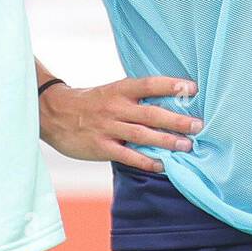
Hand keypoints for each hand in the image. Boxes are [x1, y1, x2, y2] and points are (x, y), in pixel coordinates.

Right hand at [39, 76, 201, 171]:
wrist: (53, 113)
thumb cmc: (89, 103)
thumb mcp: (110, 92)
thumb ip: (134, 97)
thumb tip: (169, 101)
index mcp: (119, 89)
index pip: (149, 85)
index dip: (171, 86)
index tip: (193, 89)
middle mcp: (115, 107)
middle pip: (151, 113)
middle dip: (176, 119)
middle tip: (199, 125)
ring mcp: (108, 127)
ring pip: (142, 135)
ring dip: (167, 141)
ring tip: (187, 146)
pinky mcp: (101, 146)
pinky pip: (128, 155)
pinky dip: (146, 161)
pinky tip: (162, 166)